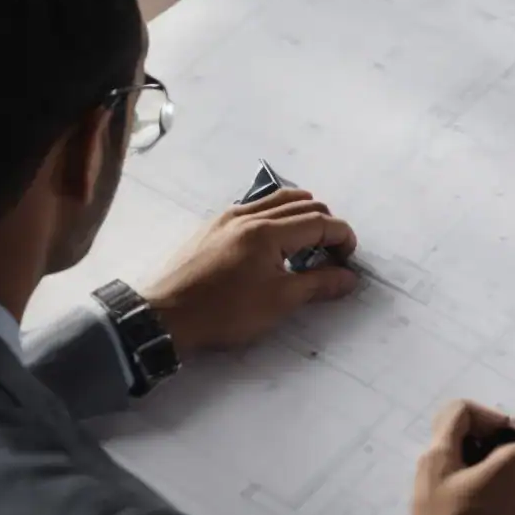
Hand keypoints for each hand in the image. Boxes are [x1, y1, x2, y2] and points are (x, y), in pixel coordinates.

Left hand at [143, 188, 358, 352]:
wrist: (165, 315)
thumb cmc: (224, 312)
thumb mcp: (278, 302)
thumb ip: (317, 284)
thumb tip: (349, 277)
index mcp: (268, 232)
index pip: (320, 222)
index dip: (343, 237)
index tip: (349, 259)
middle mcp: (249, 215)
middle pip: (302, 204)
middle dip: (326, 225)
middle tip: (332, 254)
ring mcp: (228, 217)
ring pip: (276, 199)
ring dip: (301, 214)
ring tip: (308, 243)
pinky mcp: (212, 225)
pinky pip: (253, 207)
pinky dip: (275, 215)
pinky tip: (273, 240)